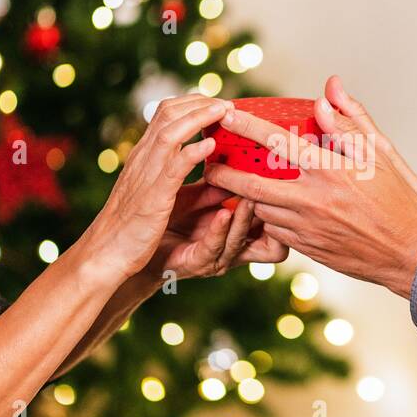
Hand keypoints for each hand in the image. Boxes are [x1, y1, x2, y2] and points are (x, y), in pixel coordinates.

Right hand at [86, 94, 230, 279]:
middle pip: (169, 112)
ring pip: (170, 131)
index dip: (194, 103)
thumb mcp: (160, 195)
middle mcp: (143, 157)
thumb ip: (184, 179)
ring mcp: (146, 174)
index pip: (166, 113)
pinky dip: (192, 152)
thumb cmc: (134, 228)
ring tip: (225, 112)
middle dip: (200, 102)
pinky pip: (173, 166)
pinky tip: (211, 146)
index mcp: (144, 155)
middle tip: (227, 103)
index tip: (219, 104)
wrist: (105, 253)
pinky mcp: (153, 196)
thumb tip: (220, 170)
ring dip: (200, 117)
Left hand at [144, 180, 289, 281]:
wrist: (133, 251)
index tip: (282, 179)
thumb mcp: (194, 200)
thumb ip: (214, 184)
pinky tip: (224, 213)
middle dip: (267, 209)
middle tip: (273, 185)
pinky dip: (220, 229)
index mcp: (232, 231)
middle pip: (260, 233)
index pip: (267, 223)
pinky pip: (213, 247)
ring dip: (246, 218)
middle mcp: (229, 246)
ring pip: (238, 238)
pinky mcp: (197, 263)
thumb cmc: (164, 224)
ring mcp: (215, 257)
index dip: (278, 206)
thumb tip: (231, 153)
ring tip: (251, 198)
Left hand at [203, 95, 416, 298]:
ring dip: (249, 197)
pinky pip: (275, 231)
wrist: (413, 250)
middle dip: (224, 174)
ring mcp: (309, 228)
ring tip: (239, 185)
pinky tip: (272, 209)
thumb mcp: (380, 151)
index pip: (277, 141)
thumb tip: (328, 89)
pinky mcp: (309, 249)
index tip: (224, 114)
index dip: (246, 126)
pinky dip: (269, 218)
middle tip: (208, 164)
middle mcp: (314, 200)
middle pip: (252, 185)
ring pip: (262, 210)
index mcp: (331, 170)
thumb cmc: (401, 197)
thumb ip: (349, 119)